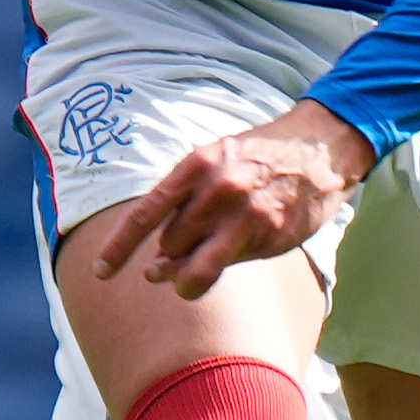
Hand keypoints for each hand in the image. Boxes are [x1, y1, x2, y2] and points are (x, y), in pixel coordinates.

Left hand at [86, 98, 375, 297]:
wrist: (321, 147)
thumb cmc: (260, 158)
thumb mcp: (216, 162)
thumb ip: (183, 204)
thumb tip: (155, 264)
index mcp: (196, 165)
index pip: (144, 214)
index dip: (117, 247)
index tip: (99, 272)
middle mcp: (216, 190)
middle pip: (169, 244)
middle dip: (171, 252)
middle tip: (189, 244)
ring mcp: (243, 216)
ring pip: (192, 267)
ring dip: (188, 272)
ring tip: (200, 263)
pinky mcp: (267, 236)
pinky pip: (226, 268)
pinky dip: (219, 269)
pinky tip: (241, 248)